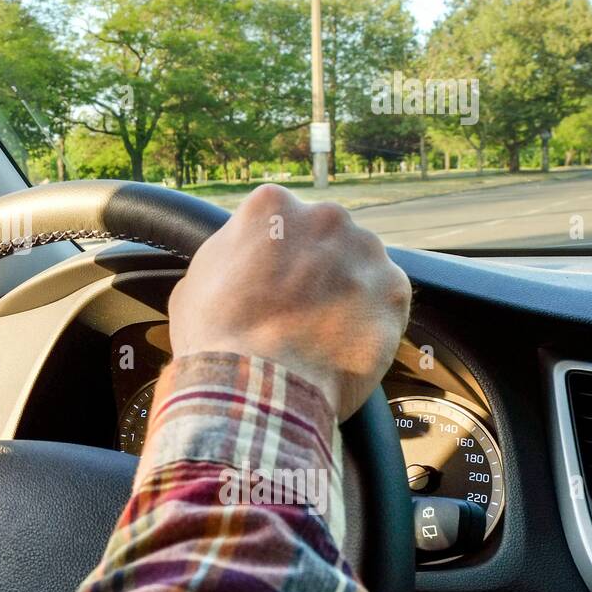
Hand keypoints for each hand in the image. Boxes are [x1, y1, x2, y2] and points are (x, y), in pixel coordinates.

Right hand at [168, 184, 410, 420]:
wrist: (254, 387)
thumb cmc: (215, 337)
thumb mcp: (196, 280)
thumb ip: (230, 255)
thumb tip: (240, 258)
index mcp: (273, 205)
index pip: (281, 219)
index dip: (275, 255)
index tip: (271, 282)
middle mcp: (325, 216)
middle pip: (327, 236)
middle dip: (317, 267)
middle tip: (297, 307)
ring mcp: (365, 252)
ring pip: (361, 266)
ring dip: (348, 291)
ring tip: (322, 332)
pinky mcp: (394, 292)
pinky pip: (387, 302)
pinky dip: (371, 322)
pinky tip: (344, 345)